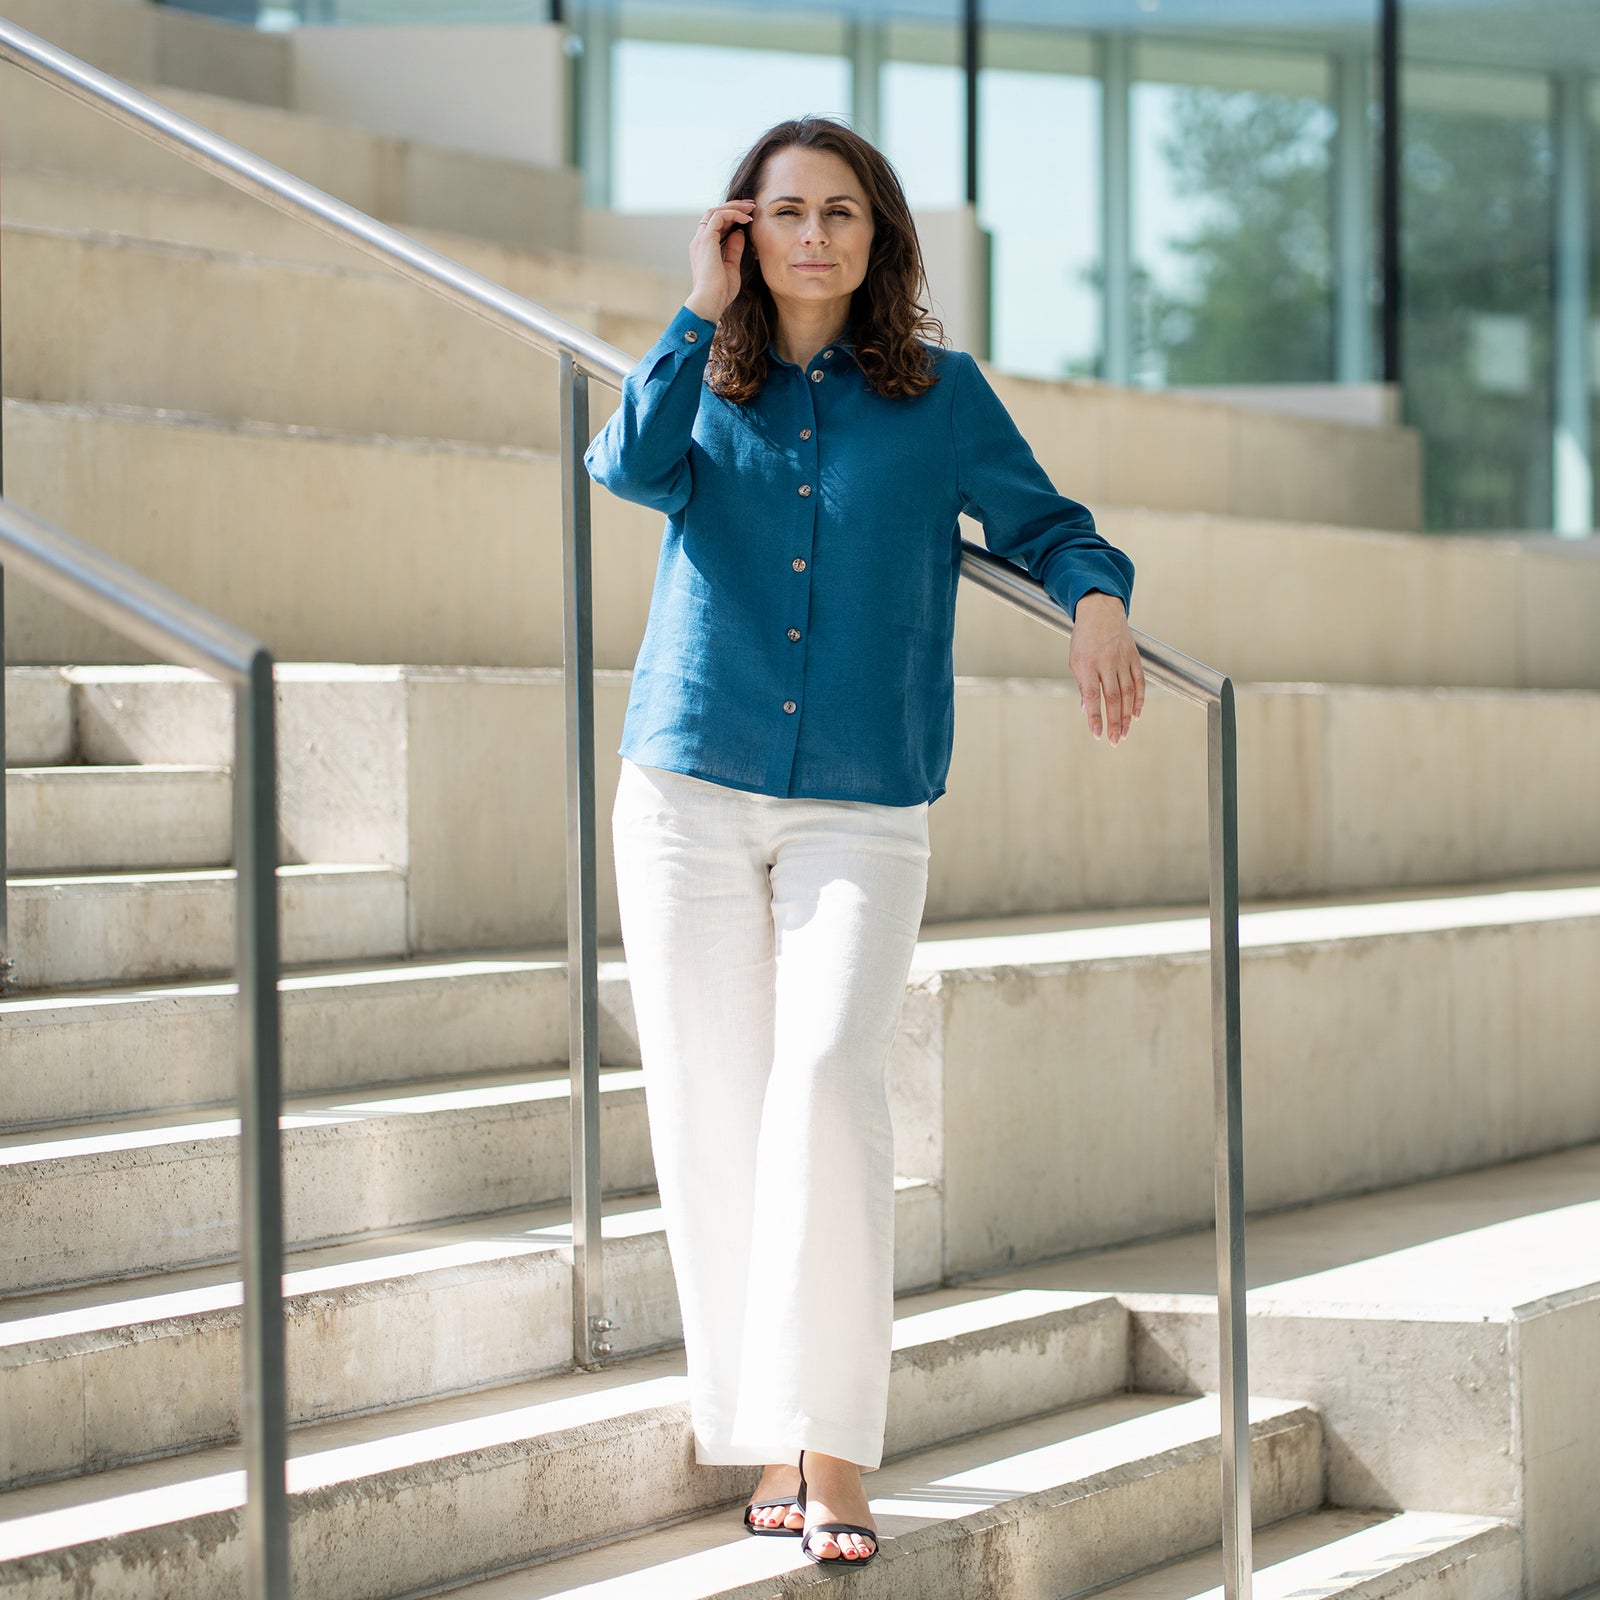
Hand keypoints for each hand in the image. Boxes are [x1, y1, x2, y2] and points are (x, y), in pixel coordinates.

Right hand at [684, 199, 754, 322]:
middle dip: (733, 206)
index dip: (732, 217)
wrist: (710, 301)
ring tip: (751, 208)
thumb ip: (734, 249)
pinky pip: (719, 216)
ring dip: (734, 206)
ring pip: (715, 211)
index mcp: (704, 249)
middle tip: (752, 205)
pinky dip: (733, 214)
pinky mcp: (706, 240)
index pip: (715, 225)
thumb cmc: (721, 292)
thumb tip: (739, 233)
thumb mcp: (732, 267)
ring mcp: (701, 240)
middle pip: (714, 213)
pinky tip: (746, 219)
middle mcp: (700, 241)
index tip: (749, 217)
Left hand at [1070, 591, 1144, 744]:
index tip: (1097, 734)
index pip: (1092, 696)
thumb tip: (1086, 708)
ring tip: (1124, 733)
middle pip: (1112, 698)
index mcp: (1087, 665)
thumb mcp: (1075, 660)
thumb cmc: (1083, 638)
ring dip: (1127, 716)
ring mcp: (1122, 659)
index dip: (1095, 717)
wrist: (1100, 611)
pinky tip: (1137, 714)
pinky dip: (1139, 699)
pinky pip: (1139, 681)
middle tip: (1114, 740)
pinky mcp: (1134, 657)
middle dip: (1114, 722)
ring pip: (1127, 693)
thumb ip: (1082, 684)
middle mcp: (1106, 663)